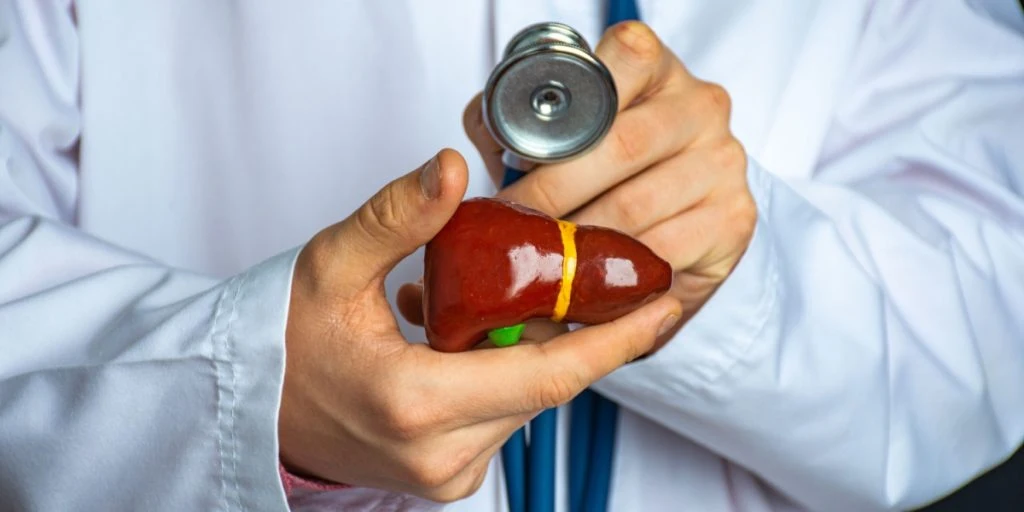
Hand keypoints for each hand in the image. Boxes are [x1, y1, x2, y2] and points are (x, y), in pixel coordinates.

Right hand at [278, 148, 682, 501]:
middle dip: (580, 328)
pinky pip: (506, 417)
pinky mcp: (448, 477)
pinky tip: (479, 333)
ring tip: (517, 293)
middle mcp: (441, 455)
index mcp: (416, 404)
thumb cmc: (281, 344)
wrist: (250, 412)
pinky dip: (509, 372)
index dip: (615, 340)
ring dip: (538, 346)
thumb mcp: (332, 267)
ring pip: (529, 401)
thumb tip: (452, 169)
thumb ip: (397, 216)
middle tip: (601, 273)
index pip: (548, 374)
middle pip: (548, 384)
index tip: (662, 304)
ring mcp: (447, 474)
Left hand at [464, 21, 755, 341]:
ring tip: (534, 264)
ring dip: (576, 245)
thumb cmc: (607, 171)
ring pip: (636, 209)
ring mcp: (724, 163)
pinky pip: (662, 254)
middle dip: (552, 194)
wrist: (676, 220)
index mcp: (655, 68)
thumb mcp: (559, 135)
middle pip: (619, 147)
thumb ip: (509, 127)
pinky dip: (615, 277)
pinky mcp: (733, 222)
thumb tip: (454, 159)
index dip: (566, 113)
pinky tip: (583, 285)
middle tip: (508, 228)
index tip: (521, 156)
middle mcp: (701, 106)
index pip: (622, 58)